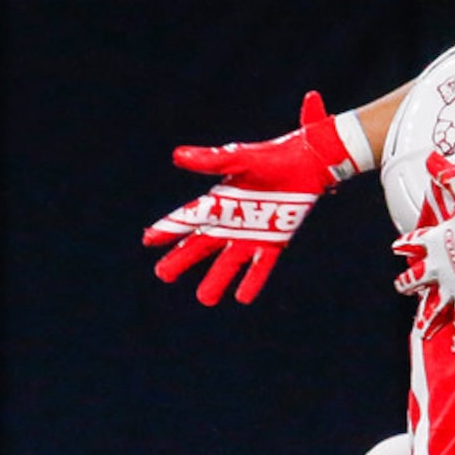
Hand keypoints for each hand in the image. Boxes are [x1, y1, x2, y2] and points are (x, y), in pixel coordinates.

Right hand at [144, 91, 363, 304]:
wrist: (306, 164)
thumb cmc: (271, 157)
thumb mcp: (239, 157)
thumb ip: (211, 160)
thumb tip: (177, 155)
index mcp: (220, 201)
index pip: (188, 218)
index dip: (169, 228)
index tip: (148, 240)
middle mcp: (232, 221)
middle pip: (201, 244)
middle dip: (181, 260)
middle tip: (163, 274)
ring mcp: (252, 233)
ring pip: (228, 262)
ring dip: (217, 280)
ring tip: (205, 299)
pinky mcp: (274, 240)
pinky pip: (260, 266)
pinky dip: (252, 281)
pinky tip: (242, 298)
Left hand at [392, 154, 454, 348]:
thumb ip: (448, 177)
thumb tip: (431, 155)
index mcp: (435, 241)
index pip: (412, 243)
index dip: (404, 245)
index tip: (396, 248)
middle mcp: (438, 266)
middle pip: (416, 279)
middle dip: (407, 283)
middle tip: (400, 286)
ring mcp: (453, 286)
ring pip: (434, 306)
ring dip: (427, 319)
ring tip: (419, 330)